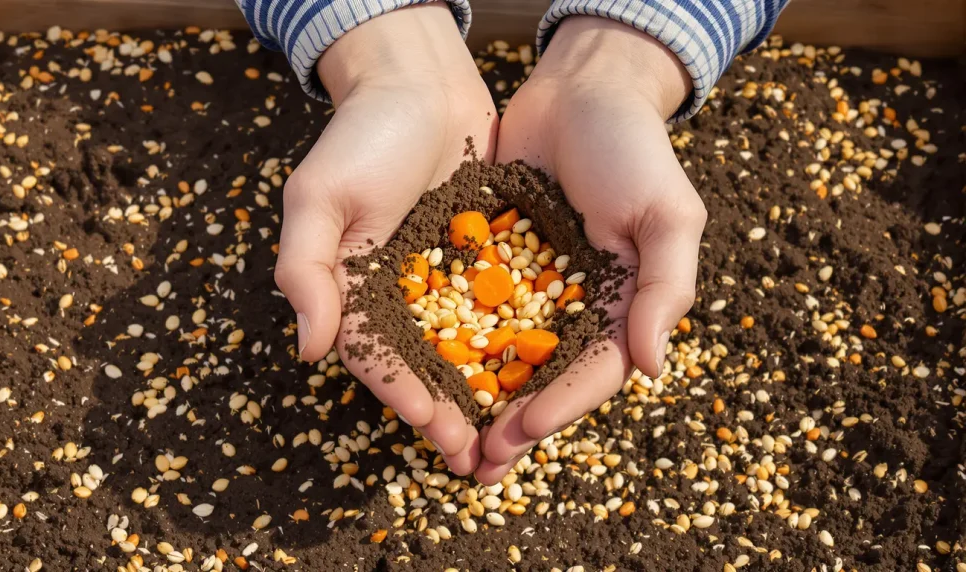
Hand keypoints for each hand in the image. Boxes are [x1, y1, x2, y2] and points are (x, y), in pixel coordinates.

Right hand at [274, 4, 497, 473]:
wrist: (420, 82)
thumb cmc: (361, 136)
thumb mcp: (318, 198)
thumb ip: (307, 271)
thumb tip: (307, 349)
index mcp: (355, 290)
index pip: (378, 355)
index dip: (402, 392)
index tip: (432, 425)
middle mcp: (401, 294)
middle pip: (425, 367)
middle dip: (449, 413)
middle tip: (477, 457)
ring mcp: (445, 280)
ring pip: (468, 349)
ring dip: (486, 395)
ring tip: (512, 436)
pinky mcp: (486, 259)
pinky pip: (503, 309)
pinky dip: (517, 344)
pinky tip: (543, 374)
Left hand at [475, 17, 706, 483]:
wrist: (580, 88)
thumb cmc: (633, 150)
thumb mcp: (666, 216)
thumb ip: (664, 290)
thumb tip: (652, 368)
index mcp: (624, 306)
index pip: (591, 372)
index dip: (558, 407)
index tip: (518, 433)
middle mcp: (579, 307)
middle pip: (545, 380)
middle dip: (513, 424)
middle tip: (477, 464)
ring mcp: (535, 288)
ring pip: (505, 358)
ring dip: (479, 402)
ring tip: (447, 439)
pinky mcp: (497, 263)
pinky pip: (473, 311)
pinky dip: (455, 345)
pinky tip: (426, 373)